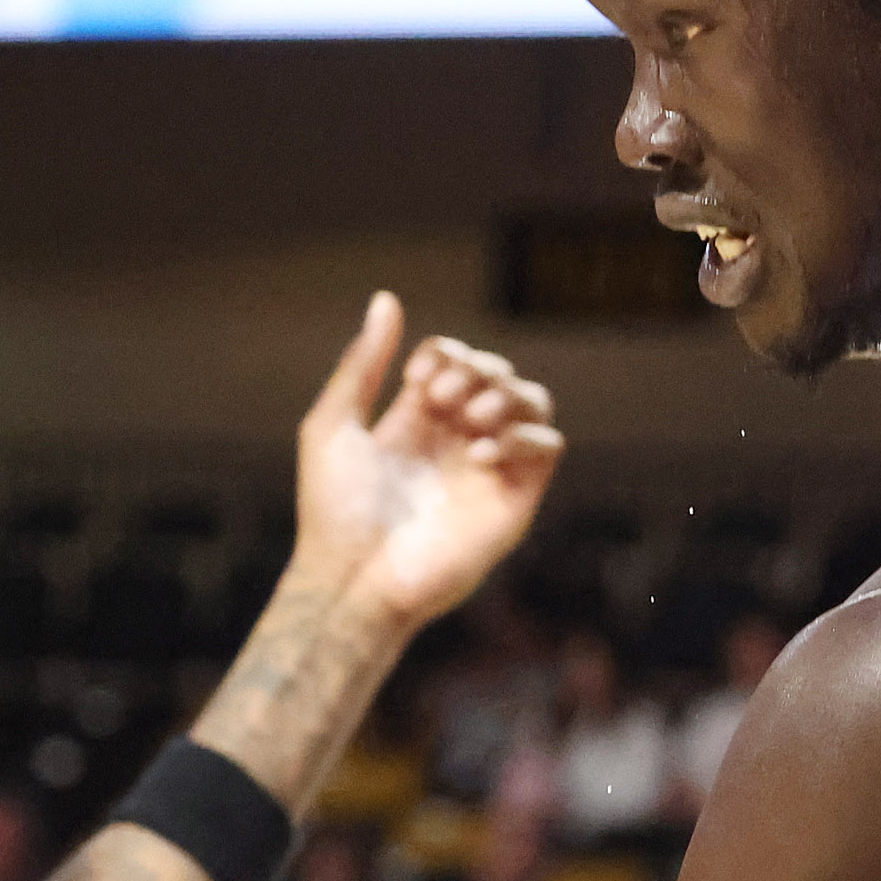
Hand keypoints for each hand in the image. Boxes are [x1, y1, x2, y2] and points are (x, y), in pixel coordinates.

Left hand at [288, 295, 563, 635]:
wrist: (354, 580)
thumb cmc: (334, 511)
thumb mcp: (333, 425)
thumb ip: (361, 364)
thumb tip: (387, 300)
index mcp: (417, 422)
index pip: (456, 363)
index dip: (447, 355)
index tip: (419, 378)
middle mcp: (458, 441)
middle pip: (497, 376)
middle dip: (477, 371)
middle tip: (443, 398)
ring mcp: (490, 469)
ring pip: (532, 405)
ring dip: (508, 396)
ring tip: (471, 420)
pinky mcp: (515, 500)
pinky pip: (547, 448)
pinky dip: (523, 437)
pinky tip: (480, 454)